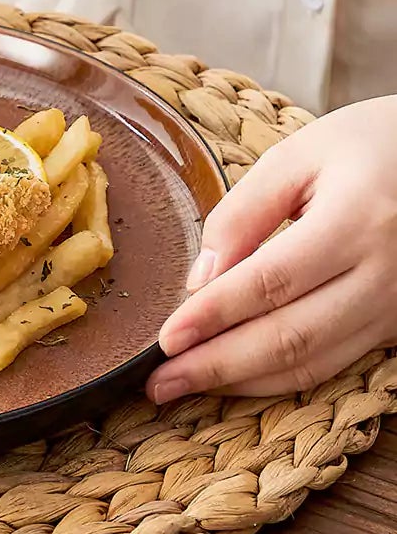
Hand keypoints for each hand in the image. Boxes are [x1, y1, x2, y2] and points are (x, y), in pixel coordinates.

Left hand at [148, 96, 396, 401]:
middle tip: (159, 382)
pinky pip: (334, 363)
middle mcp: (387, 271)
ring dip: (243, 382)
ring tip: (182, 385)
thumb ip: (242, 214)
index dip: (215, 314)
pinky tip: (233, 377)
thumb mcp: (297, 157)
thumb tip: (200, 280)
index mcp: (358, 218)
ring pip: (314, 362)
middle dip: (218, 365)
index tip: (166, 339)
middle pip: (292, 336)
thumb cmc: (366, 148)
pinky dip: (278, 378)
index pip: (273, 280)